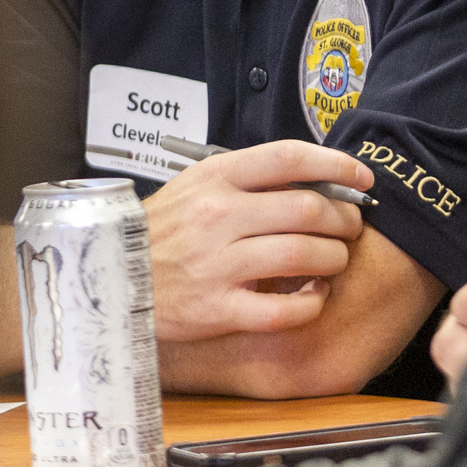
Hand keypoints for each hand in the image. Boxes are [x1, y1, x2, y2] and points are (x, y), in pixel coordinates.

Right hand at [140, 141, 372, 341]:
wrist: (104, 279)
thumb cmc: (160, 234)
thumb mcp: (192, 189)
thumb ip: (245, 181)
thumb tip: (314, 180)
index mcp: (213, 179)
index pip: (288, 157)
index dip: (336, 164)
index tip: (362, 178)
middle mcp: (216, 217)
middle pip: (308, 208)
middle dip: (344, 220)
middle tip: (349, 229)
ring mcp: (216, 264)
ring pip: (304, 254)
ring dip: (334, 259)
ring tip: (332, 262)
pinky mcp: (216, 309)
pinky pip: (284, 310)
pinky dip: (310, 304)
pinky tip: (312, 297)